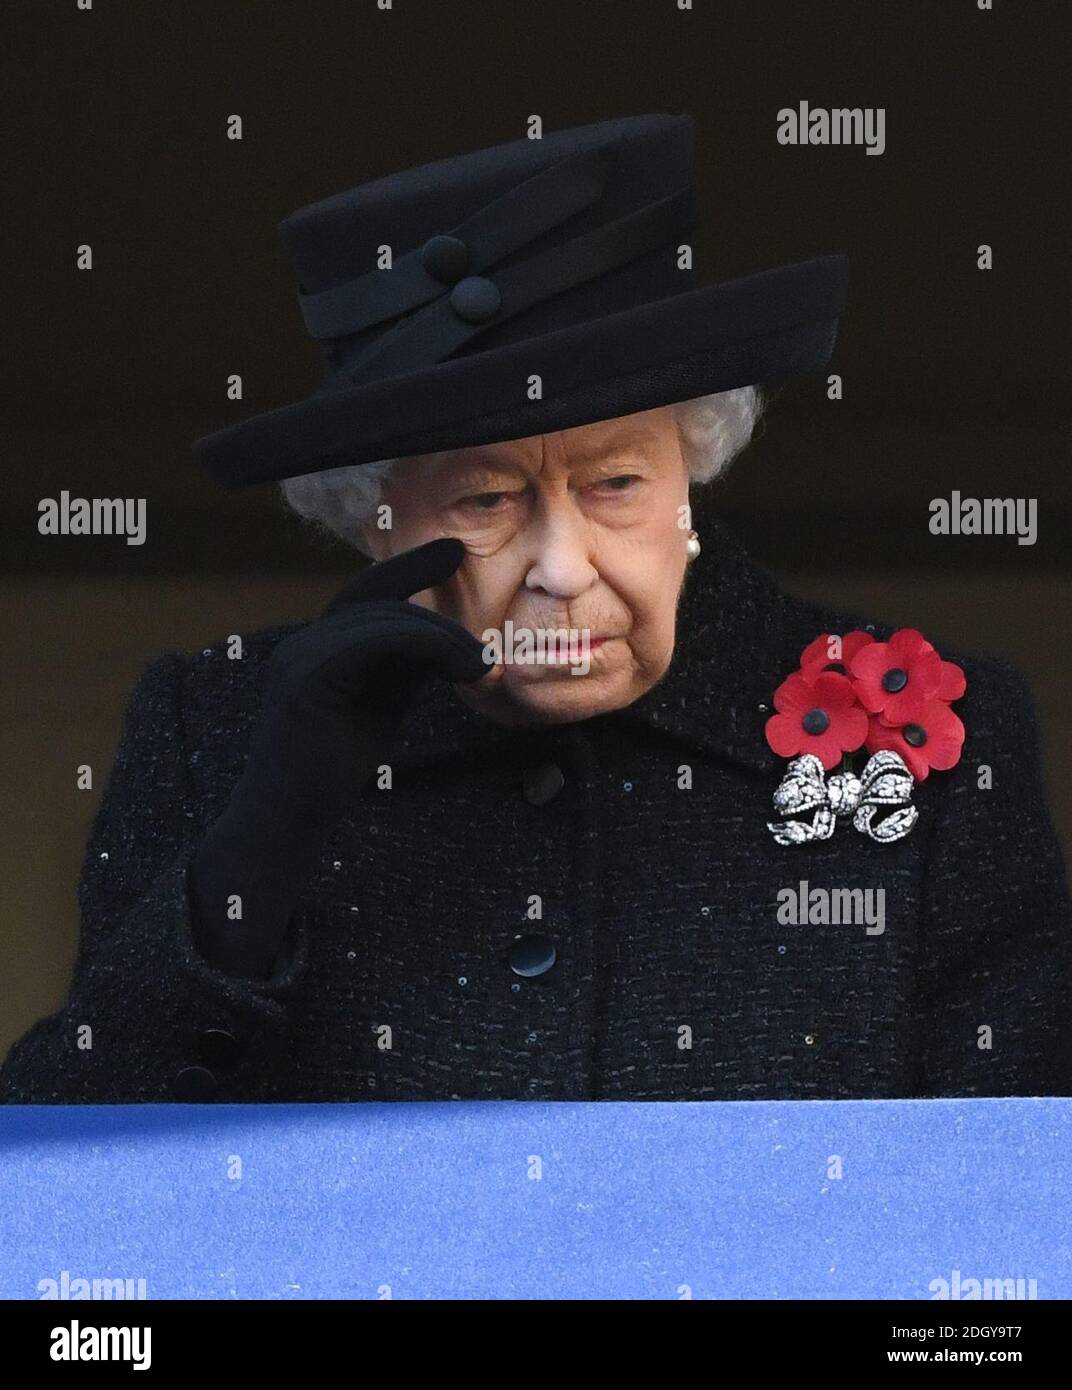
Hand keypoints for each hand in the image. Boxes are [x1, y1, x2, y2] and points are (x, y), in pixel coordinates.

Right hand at [187, 537, 489, 978]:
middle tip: (479, 614)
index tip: (453, 552)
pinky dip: (423, 646)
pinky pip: (371, 640)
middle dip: (427, 585)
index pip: (365, 594)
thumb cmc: (328, 773)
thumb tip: (449, 641)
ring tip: (478, 665)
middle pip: (373, 596)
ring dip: (440, 636)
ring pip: (380, 619)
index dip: (408, 568)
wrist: (284, 822)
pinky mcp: (305, 679)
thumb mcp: (380, 706)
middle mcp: (302, 644)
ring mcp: (298, 658)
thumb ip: (403, 669)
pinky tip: (458, 668)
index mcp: (317, 649)